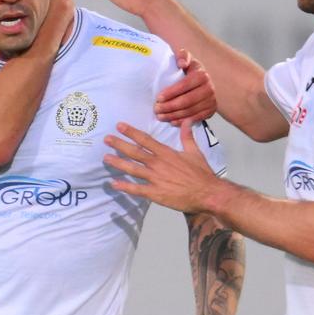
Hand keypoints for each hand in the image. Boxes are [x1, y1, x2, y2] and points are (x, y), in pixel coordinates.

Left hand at [105, 119, 221, 212]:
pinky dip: (124, 186)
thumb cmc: (201, 173)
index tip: (119, 126)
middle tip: (106, 139)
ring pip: (132, 169)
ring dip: (118, 163)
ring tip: (105, 158)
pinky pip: (136, 189)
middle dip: (119, 145)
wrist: (207, 193)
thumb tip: (187, 121)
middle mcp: (158, 164)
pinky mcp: (155, 193)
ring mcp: (155, 178)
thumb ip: (187, 136)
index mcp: (166, 153)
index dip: (131, 132)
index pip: (145, 139)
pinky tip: (114, 183)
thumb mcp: (195, 152)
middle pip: (134, 152)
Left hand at [155, 49, 214, 122]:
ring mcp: (211, 101)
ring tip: (160, 116)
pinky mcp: (211, 111)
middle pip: (187, 101)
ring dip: (173, 115)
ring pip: (190, 111)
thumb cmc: (189, 70)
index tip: (158, 98)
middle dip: (169, 106)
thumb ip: (182, 56)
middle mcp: (209, 88)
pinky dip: (182, 121)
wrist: (202, 82)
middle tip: (156, 109)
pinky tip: (172, 121)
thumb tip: (181, 63)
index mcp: (202, 75)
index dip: (170, 92)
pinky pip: (195, 119)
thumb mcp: (185, 59)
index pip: (184, 85)